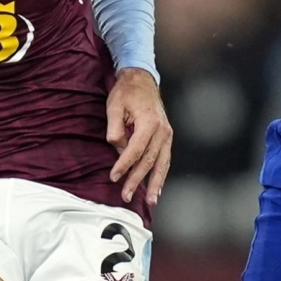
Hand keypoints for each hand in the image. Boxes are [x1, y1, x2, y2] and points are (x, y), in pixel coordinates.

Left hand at [106, 67, 172, 204]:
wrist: (142, 79)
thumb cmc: (126, 92)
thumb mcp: (114, 106)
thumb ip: (115, 128)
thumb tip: (117, 147)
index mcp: (149, 121)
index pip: (136, 149)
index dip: (124, 164)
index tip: (114, 177)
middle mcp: (162, 130)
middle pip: (149, 160)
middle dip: (137, 180)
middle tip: (126, 195)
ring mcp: (167, 134)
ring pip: (162, 164)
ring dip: (155, 183)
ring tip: (151, 201)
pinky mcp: (166, 137)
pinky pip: (165, 160)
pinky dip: (161, 174)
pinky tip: (157, 188)